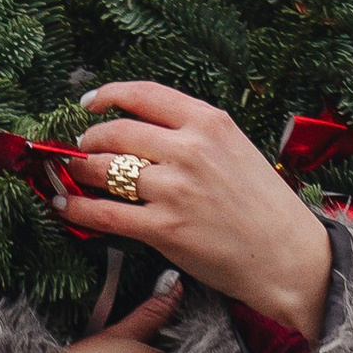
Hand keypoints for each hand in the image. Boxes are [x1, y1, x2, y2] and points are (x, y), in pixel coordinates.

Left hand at [65, 82, 333, 345]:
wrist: (287, 257)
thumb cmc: (264, 205)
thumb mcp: (237, 148)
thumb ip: (195, 133)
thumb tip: (142, 128)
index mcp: (210, 123)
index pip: (145, 94)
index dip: (109, 95)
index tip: (91, 104)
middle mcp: (190, 149)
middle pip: (116, 132)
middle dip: (89, 140)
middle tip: (79, 148)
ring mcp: (175, 189)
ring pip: (105, 170)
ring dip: (78, 171)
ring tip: (69, 174)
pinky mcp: (164, 229)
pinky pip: (105, 213)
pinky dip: (77, 208)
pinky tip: (65, 206)